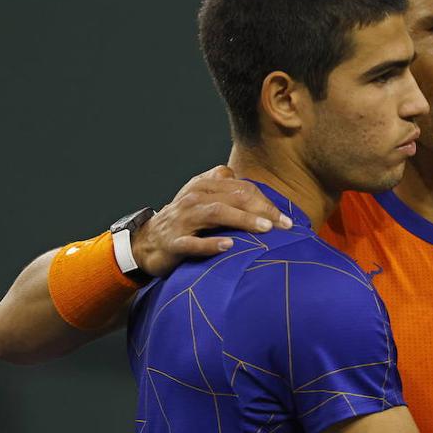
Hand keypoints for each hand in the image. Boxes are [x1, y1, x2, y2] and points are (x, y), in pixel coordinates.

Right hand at [131, 165, 292, 276]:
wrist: (146, 242)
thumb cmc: (184, 221)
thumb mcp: (203, 198)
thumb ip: (226, 189)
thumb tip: (255, 190)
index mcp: (204, 186)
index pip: (242, 188)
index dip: (266, 202)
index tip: (286, 220)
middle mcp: (195, 198)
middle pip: (234, 197)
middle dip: (262, 210)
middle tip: (284, 225)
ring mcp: (183, 219)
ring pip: (216, 213)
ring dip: (243, 220)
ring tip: (265, 229)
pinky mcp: (174, 242)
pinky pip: (193, 243)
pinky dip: (211, 244)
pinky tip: (229, 246)